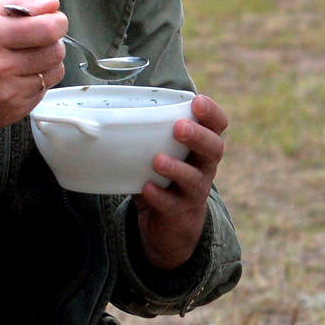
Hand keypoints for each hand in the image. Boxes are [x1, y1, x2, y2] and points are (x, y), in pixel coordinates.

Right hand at [0, 0, 67, 147]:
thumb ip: (16, 5)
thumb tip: (51, 5)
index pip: (47, 29)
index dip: (57, 22)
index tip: (53, 21)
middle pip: (55, 51)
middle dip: (51, 42)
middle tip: (35, 41)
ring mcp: (6, 93)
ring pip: (54, 73)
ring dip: (46, 63)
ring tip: (24, 60)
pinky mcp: (12, 112)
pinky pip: (43, 91)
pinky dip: (36, 82)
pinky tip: (15, 78)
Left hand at [135, 93, 228, 270]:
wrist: (172, 223)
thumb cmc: (165, 176)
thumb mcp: (163, 152)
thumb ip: (149, 135)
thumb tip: (105, 113)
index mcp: (202, 146)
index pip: (218, 125)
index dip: (212, 112)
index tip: (197, 101)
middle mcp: (205, 166)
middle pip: (214, 149)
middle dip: (198, 137)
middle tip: (179, 128)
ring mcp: (195, 190)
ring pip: (195, 179)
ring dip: (177, 168)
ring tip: (157, 160)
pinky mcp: (180, 211)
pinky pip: (172, 204)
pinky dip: (159, 196)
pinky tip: (146, 188)